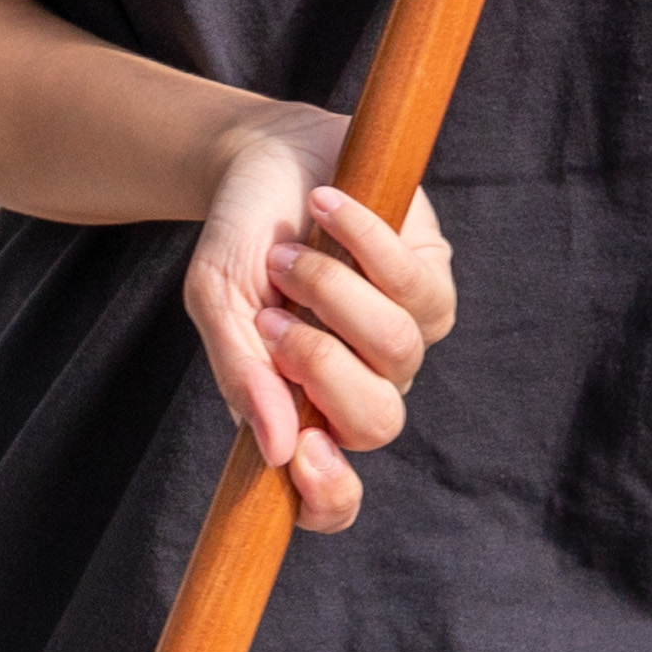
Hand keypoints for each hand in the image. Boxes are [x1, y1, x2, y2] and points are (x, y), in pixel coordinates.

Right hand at [184, 112, 451, 536]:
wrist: (267, 156)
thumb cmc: (241, 239)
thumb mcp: (216, 300)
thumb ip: (239, 373)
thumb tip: (273, 450)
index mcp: (304, 408)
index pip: (332, 495)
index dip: (328, 494)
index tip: (302, 454)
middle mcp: (363, 383)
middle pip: (376, 424)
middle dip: (320, 365)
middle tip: (273, 317)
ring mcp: (406, 337)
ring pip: (396, 348)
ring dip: (327, 288)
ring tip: (288, 253)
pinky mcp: (435, 281)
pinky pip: (412, 282)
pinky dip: (359, 238)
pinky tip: (326, 207)